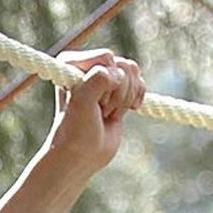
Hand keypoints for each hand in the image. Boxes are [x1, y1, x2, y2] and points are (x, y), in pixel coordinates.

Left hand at [48, 49, 144, 173]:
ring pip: (133, 72)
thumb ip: (99, 78)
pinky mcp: (119, 91)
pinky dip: (138, 96)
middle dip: (118, 92)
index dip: (107, 82)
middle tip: (101, 110)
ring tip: (108, 113)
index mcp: (72, 62)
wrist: (82, 155)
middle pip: (122, 65)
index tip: (93, 104)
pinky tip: (128, 110)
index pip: (107, 58)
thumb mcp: (83, 100)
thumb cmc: (76, 129)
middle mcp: (88, 66)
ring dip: (126, 97)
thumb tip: (120, 73)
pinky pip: (140, 82)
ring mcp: (105, 78)